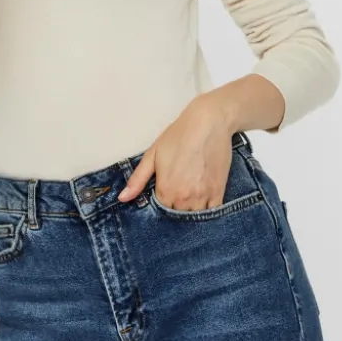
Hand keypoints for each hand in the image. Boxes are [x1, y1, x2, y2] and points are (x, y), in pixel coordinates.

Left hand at [118, 98, 234, 209]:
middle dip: (175, 212)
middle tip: (176, 200)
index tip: (162, 201)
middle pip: (178, 218)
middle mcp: (184, 198)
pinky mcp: (219, 192)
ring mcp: (203, 196)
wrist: (209, 123)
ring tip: (189, 202)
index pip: (160, 214)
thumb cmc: (179, 135)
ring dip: (191, 213)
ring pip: (195, 218)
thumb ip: (137, 179)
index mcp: (166, 190)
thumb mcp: (153, 154)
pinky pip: (213, 213)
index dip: (160, 209)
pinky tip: (203, 205)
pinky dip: (207, 213)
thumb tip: (122, 198)